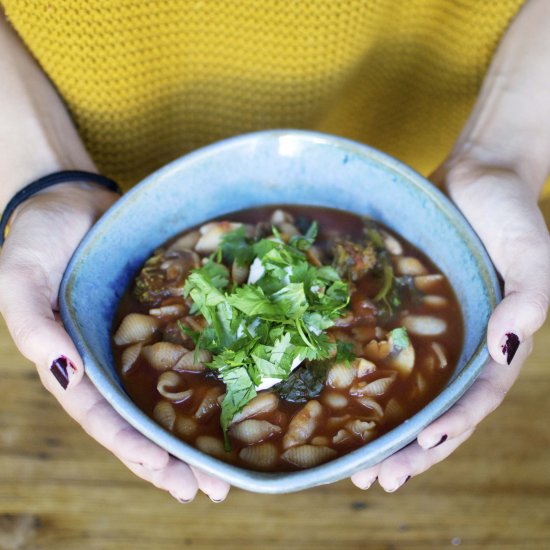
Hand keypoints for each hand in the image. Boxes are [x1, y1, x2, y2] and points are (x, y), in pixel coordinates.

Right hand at [0, 183, 229, 502]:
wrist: (70, 201)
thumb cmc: (37, 238)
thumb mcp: (19, 278)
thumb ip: (32, 326)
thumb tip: (63, 370)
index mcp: (72, 363)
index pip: (103, 418)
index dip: (135, 447)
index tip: (169, 472)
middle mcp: (106, 362)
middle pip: (140, 420)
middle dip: (173, 459)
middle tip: (213, 490)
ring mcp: (135, 344)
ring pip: (165, 398)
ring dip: (192, 434)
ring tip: (226, 469)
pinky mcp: (159, 320)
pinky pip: (183, 355)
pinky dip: (204, 382)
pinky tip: (233, 402)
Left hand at [351, 163, 549, 491]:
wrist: (477, 175)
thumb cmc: (509, 212)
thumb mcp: (532, 252)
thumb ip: (529, 298)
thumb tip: (509, 344)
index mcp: (496, 344)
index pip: (476, 401)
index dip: (451, 429)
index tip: (418, 452)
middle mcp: (463, 347)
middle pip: (439, 410)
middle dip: (412, 450)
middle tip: (375, 480)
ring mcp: (432, 333)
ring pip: (409, 392)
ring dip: (387, 431)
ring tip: (355, 464)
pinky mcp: (402, 312)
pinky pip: (384, 351)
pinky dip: (367, 379)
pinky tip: (339, 400)